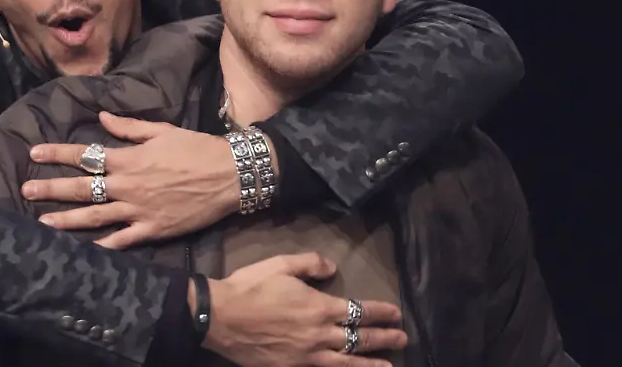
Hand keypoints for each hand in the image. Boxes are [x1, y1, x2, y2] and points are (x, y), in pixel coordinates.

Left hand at [24, 111, 239, 248]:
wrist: (229, 175)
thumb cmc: (196, 148)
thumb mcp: (162, 131)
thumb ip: (128, 128)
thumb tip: (100, 117)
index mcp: (129, 159)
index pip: (85, 155)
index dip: (58, 153)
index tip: (34, 153)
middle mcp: (128, 185)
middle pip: (83, 188)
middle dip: (52, 189)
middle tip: (25, 190)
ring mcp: (138, 210)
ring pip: (95, 217)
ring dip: (67, 220)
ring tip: (41, 222)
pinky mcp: (152, 229)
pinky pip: (122, 241)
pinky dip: (102, 248)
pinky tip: (81, 253)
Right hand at [204, 253, 407, 366]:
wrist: (219, 317)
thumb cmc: (249, 287)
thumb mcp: (280, 264)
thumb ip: (310, 264)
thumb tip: (332, 267)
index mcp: (318, 307)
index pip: (359, 310)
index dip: (380, 312)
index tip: (396, 313)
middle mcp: (319, 334)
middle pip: (359, 339)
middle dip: (384, 338)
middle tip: (402, 338)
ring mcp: (306, 356)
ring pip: (347, 362)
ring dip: (371, 363)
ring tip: (389, 365)